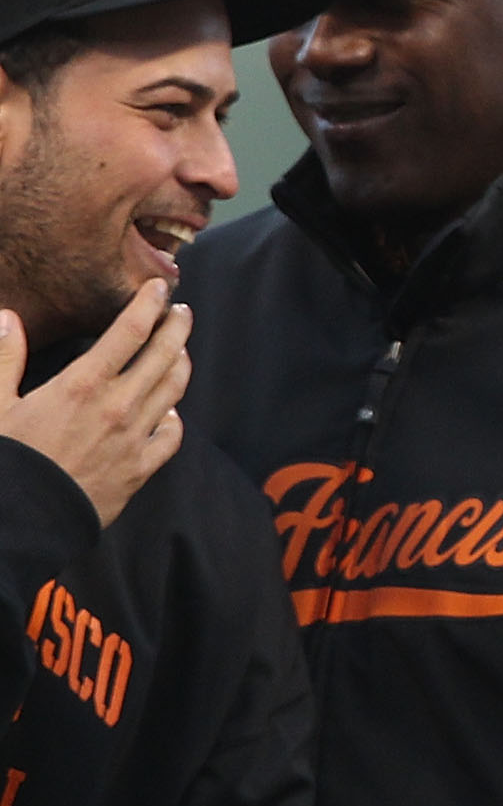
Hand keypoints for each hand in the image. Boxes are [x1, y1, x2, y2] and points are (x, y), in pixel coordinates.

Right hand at [0, 285, 190, 525]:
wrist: (23, 517)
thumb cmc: (8, 458)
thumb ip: (4, 358)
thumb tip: (7, 317)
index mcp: (82, 385)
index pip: (128, 333)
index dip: (148, 305)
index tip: (159, 288)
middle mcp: (117, 407)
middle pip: (163, 357)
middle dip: (177, 329)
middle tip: (182, 312)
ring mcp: (134, 438)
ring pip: (173, 392)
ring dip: (180, 366)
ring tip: (181, 350)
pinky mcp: (140, 468)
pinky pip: (170, 438)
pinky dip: (175, 419)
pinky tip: (171, 411)